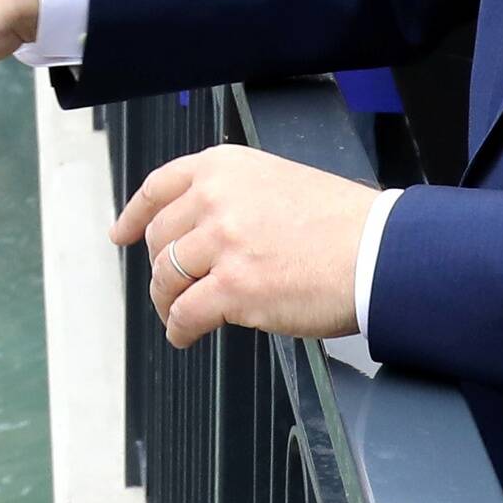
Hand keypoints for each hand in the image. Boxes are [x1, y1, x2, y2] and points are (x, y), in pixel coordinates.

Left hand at [110, 146, 375, 348]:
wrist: (380, 253)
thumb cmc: (343, 225)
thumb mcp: (279, 182)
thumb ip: (233, 197)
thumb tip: (199, 229)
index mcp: (226, 167)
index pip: (160, 187)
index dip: (134, 215)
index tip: (122, 233)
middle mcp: (217, 198)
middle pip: (158, 239)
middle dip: (160, 268)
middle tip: (172, 287)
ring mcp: (222, 242)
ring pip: (164, 278)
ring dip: (168, 302)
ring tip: (181, 314)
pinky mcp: (232, 287)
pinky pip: (185, 314)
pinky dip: (180, 329)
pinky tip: (186, 335)